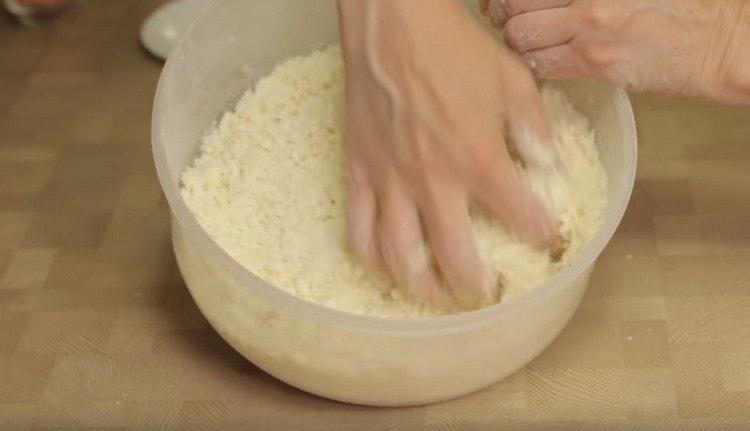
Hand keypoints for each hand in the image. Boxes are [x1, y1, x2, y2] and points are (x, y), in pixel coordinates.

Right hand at [339, 0, 557, 307]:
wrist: (392, 23)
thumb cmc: (452, 46)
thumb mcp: (512, 80)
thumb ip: (534, 128)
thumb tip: (548, 163)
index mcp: (479, 160)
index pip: (522, 218)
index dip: (543, 235)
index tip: (550, 239)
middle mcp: (434, 183)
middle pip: (455, 261)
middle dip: (476, 286)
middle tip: (485, 291)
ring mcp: (391, 182)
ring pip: (400, 258)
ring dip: (421, 288)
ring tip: (435, 294)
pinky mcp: (359, 173)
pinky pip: (357, 230)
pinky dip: (371, 257)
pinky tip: (384, 266)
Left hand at [482, 0, 749, 105]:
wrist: (718, 42)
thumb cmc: (681, 7)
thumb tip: (547, 0)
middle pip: (514, 2)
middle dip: (501, 11)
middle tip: (501, 15)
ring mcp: (589, 26)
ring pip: (520, 34)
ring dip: (514, 38)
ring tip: (523, 38)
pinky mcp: (594, 62)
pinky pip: (541, 64)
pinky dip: (533, 62)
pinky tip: (543, 57)